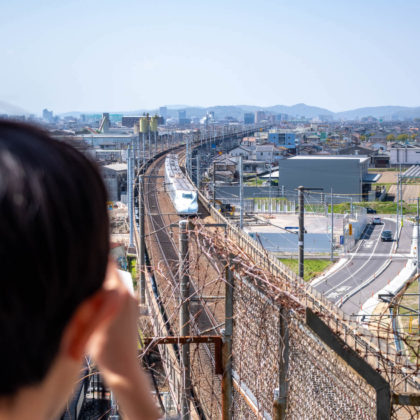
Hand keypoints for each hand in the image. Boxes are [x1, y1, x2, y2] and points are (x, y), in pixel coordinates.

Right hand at [88, 261, 160, 419]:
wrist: (123, 366)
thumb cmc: (102, 347)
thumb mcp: (87, 322)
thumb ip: (86, 301)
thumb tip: (80, 286)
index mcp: (116, 293)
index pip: (109, 264)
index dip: (100, 254)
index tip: (93, 246)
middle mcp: (128, 292)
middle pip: (114, 271)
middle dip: (102, 270)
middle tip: (87, 271)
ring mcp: (133, 300)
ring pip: (118, 282)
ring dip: (108, 282)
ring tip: (93, 289)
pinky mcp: (136, 307)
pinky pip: (123, 292)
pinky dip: (113, 292)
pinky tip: (102, 303)